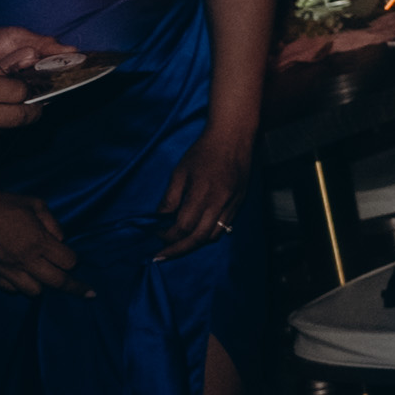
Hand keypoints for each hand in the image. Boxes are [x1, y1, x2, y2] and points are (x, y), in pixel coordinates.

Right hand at [0, 185, 82, 293]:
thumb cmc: (1, 204)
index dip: (73, 260)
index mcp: (38, 242)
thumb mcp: (34, 204)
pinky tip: (20, 276)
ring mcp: (6, 271)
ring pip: (34, 291)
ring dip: (42, 284)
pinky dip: (19, 285)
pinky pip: (11, 290)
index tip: (71, 258)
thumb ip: (53, 223)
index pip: (68, 262)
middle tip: (87, 292)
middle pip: (57, 282)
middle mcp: (24, 260)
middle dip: (74, 287)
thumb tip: (61, 240)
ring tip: (42, 276)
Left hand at [149, 132, 251, 260]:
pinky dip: (208, 235)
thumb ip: (170, 198)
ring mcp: (231, 206)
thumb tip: (161, 218)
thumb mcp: (180, 172)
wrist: (233, 138)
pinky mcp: (238, 205)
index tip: (156, 235)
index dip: (167, 235)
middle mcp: (219, 204)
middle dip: (178, 250)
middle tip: (162, 255)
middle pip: (198, 238)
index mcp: (202, 194)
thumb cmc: (203, 152)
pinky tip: (197, 235)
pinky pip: (224, 228)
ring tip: (178, 247)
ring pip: (212, 236)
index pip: (182, 226)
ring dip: (194, 245)